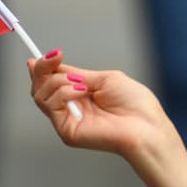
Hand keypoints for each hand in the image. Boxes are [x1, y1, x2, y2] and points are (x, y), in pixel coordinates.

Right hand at [27, 49, 172, 157]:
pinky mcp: (66, 131)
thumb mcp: (104, 79)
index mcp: (80, 96)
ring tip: (82, 84)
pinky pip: (50, 105)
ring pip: (41, 95)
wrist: (146, 126)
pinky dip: (64, 92)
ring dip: (58, 81)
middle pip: (40, 88)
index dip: (43, 68)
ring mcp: (67, 121)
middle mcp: (71, 109)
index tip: (45, 55)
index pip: (51, 82)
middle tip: (55, 57)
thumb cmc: (135, 104)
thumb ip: (77, 74)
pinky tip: (82, 92)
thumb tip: (53, 64)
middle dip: (44, 68)